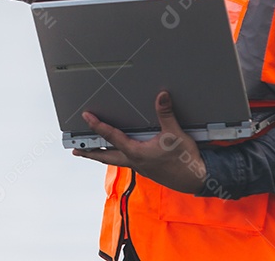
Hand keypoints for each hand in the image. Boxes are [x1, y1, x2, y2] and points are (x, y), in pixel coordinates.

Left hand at [72, 91, 206, 193]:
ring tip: (92, 152)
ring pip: (116, 161)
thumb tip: (161, 96)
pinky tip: (120, 153)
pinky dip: (118, 157)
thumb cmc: (186, 160)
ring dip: (103, 156)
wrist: (197, 178)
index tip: (86, 117)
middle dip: (90, 152)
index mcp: (137, 153)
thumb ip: (166, 114)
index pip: (112, 137)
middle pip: (106, 157)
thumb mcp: (175, 134)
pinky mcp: (147, 169)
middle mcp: (135, 162)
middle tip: (77, 150)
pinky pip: (127, 162)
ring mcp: (141, 167)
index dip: (98, 126)